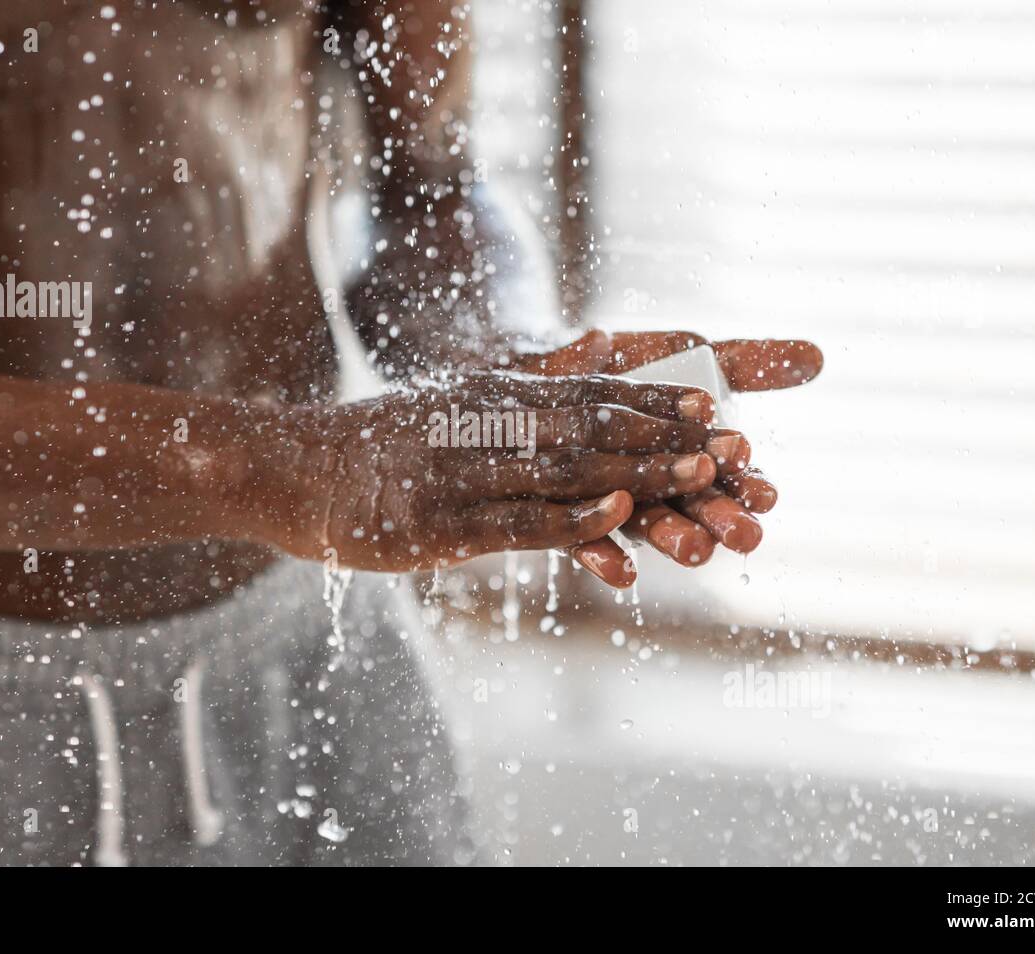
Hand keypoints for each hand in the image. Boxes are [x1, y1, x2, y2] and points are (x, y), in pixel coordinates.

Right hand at [261, 370, 725, 571]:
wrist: (298, 467)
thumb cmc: (384, 442)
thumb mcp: (457, 400)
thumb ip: (527, 385)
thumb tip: (593, 350)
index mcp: (495, 394)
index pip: (591, 392)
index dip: (655, 402)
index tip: (716, 406)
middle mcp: (488, 422)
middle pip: (595, 425)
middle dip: (668, 438)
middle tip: (736, 445)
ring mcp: (466, 471)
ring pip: (567, 467)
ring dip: (639, 469)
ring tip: (701, 472)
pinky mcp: (441, 522)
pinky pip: (518, 518)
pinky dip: (571, 514)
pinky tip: (615, 512)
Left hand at [516, 330, 822, 587]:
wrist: (542, 359)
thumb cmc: (626, 363)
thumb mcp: (689, 352)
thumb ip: (747, 363)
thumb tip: (818, 356)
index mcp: (693, 452)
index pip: (729, 473)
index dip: (748, 485)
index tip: (767, 493)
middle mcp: (657, 484)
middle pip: (693, 504)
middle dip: (719, 520)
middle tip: (745, 535)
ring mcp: (612, 499)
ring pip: (645, 524)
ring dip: (671, 538)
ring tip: (693, 550)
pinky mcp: (565, 509)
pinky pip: (581, 538)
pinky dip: (603, 555)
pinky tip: (622, 574)